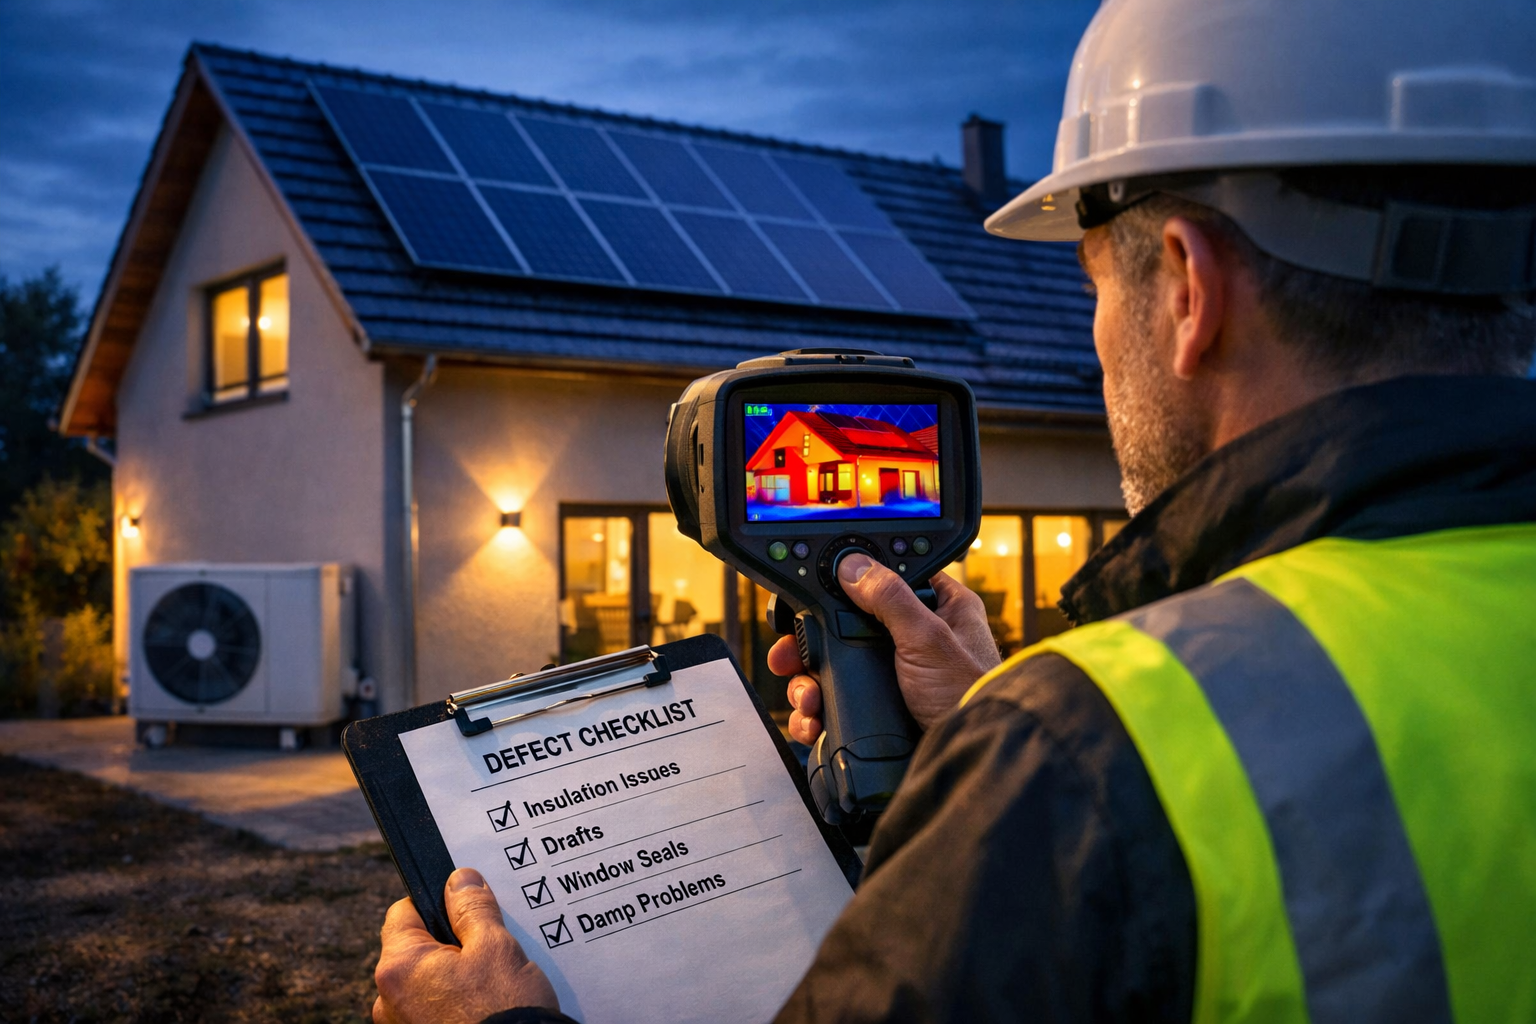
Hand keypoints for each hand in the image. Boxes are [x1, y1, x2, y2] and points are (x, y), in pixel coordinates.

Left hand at [373, 867, 558, 1023]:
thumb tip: (459, 880)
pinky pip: (431, 1008)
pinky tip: (483, 1003)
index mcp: (399, 967)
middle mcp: (388, 1000)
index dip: (436, 902)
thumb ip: (473, 908)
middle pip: (416, 949)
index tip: (464, 905)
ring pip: (426, 981)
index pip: (404, 912)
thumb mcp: (495, 948)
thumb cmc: (503, 1011)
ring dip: (452, 974)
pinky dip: (452, 1002)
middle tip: (487, 946)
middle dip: (449, 942)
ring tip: (490, 980)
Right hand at [771, 554, 1000, 744]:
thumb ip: (890, 598)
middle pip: (844, 627)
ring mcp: (893, 678)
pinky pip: (835, 704)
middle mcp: (912, 640)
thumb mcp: (929, 639)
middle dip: (810, 645)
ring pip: (833, 668)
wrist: (971, 760)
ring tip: (808, 699)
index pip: (881, 581)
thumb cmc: (971, 696)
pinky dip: (817, 714)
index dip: (843, 586)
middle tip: (788, 656)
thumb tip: (851, 566)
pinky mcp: (880, 710)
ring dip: (808, 684)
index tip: (809, 596)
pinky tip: (814, 722)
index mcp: (936, 609)